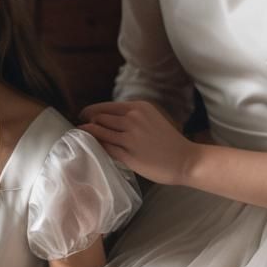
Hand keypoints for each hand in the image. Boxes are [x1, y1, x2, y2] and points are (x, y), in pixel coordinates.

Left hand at [80, 100, 196, 185]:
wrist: (186, 160)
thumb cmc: (168, 141)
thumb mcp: (150, 119)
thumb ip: (131, 117)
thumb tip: (105, 118)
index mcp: (139, 107)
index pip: (105, 107)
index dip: (90, 112)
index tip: (83, 116)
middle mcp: (133, 118)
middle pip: (99, 118)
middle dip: (87, 122)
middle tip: (80, 128)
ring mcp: (130, 137)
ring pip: (99, 131)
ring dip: (88, 134)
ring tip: (80, 137)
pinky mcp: (128, 154)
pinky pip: (105, 147)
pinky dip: (96, 146)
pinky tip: (92, 147)